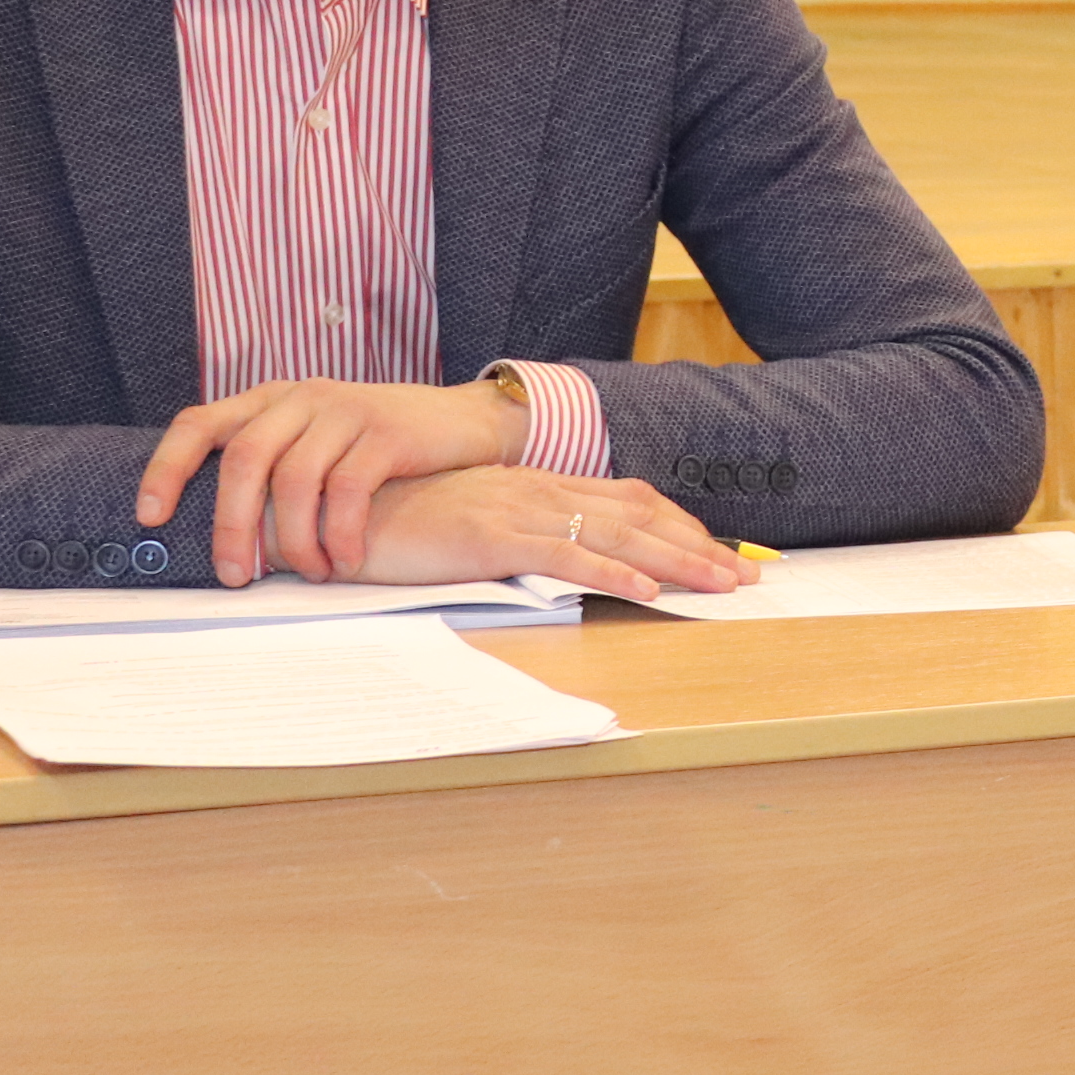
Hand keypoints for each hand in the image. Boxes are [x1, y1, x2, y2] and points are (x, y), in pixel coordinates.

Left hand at [137, 376, 528, 584]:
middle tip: (236, 575)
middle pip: (245, 458)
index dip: (167, 469)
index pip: (199, 424)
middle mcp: (302, 397)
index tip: (150, 517)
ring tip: (308, 575)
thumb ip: (277, 467)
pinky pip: (347, 489)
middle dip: (232, 524)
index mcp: (273, 400)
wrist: (466, 421)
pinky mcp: (387, 432)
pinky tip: (345, 561)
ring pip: (295, 479)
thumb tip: (227, 536)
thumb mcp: (319, 442)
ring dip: (293, 539)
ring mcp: (345, 410)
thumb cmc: (384, 447)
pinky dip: (339, 533)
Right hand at [345, 466, 752, 601]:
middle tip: (746, 574)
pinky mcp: (490, 536)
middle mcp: (535, 488)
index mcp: (533, 484)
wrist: (328, 504)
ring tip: (721, 586)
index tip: (719, 551)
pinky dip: (612, 572)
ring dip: (676, 561)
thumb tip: (560, 561)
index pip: (626, 499)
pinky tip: (646, 591)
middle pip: (638, 514)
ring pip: (616, 533)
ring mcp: (515, 508)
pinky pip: (564, 555)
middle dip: (697, 546)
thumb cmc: (395, 521)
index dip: (678, 525)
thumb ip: (514, 534)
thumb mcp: (467, 522)